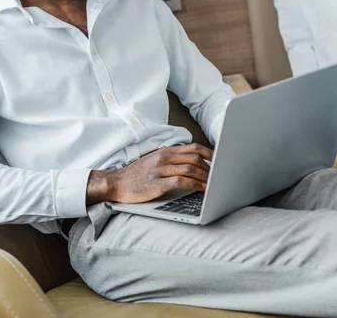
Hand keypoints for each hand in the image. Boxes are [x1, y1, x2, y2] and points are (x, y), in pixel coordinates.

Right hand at [86, 143, 212, 205]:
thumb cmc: (137, 174)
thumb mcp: (154, 160)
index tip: (220, 160)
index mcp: (165, 151)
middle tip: (219, 176)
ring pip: (189, 169)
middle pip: (194, 157)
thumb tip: (192, 163)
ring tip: (213, 184)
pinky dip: (194, 185)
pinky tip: (201, 189)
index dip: (209, 153)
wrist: (117, 182)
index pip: (192, 147)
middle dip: (210, 167)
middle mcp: (164, 157)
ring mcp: (160, 170)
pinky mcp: (157, 183)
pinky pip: (180, 181)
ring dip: (205, 177)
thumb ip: (171, 159)